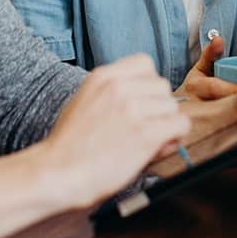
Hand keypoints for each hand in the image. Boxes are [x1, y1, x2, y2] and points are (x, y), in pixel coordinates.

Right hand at [41, 54, 189, 208]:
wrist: (57, 174)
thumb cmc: (69, 145)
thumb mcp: (86, 103)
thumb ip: (117, 96)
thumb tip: (147, 101)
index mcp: (104, 76)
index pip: (145, 63)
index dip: (147, 84)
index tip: (140, 102)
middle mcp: (119, 88)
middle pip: (162, 86)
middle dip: (158, 107)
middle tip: (144, 126)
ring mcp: (133, 109)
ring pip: (172, 106)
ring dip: (166, 124)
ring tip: (148, 140)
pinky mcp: (145, 133)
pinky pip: (180, 125)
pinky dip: (175, 137)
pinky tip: (159, 147)